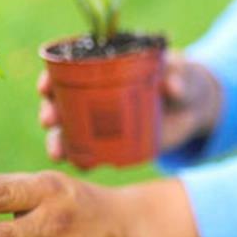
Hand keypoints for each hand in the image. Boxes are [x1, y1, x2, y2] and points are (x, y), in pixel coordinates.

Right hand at [38, 51, 221, 160]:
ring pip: (66, 132)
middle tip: (49, 119)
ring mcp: (97, 123)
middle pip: (58, 104)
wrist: (191, 108)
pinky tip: (80, 166)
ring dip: (56, 142)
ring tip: (57, 152)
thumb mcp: (181, 71)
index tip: (45, 86)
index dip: (49, 77)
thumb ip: (178, 74)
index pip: (64, 70)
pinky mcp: (109, 145)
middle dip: (49, 112)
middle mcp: (90, 95)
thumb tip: (171, 86)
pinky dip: (80, 161)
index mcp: (99, 69)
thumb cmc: (181, 79)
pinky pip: (86, 155)